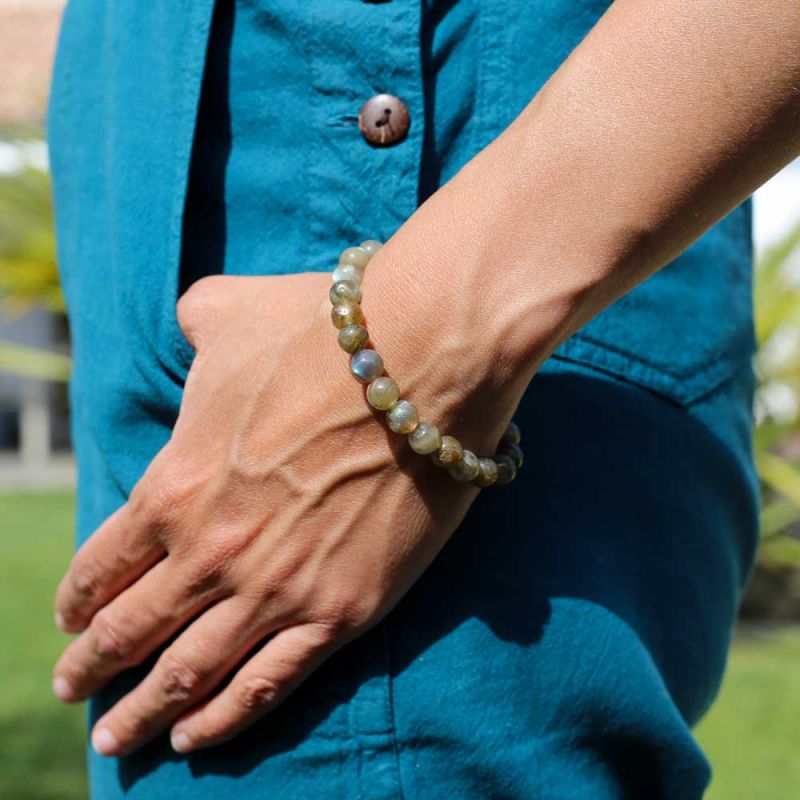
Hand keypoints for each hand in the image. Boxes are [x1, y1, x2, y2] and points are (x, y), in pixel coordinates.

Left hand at [51, 267, 501, 755]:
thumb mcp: (231, 311)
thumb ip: (194, 322)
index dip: (78, 601)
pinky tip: (194, 740)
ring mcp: (275, 589)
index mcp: (174, 486)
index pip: (102, 564)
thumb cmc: (321, 332)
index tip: (68, 622)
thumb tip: (192, 322)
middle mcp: (212, 552)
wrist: (420, 361)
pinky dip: (224, 720)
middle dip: (92, 668)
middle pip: (131, 630)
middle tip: (72, 692)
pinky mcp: (341, 610)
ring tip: (116, 740)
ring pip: (189, 673)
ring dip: (143, 712)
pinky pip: (268, 685)